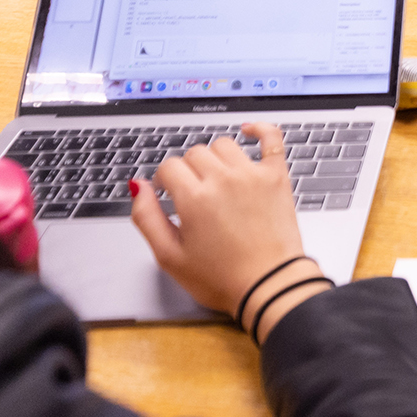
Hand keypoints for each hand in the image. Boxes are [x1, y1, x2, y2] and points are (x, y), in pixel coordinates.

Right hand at [129, 124, 321, 331]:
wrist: (269, 287)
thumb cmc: (222, 278)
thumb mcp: (170, 257)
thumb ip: (146, 217)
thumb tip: (138, 186)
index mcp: (194, 198)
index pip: (169, 166)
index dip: (165, 181)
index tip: (169, 194)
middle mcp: (223, 179)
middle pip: (195, 154)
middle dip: (188, 171)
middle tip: (193, 194)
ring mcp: (252, 175)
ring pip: (224, 145)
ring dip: (215, 157)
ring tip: (216, 179)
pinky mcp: (277, 177)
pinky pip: (271, 138)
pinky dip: (259, 130)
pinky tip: (249, 132)